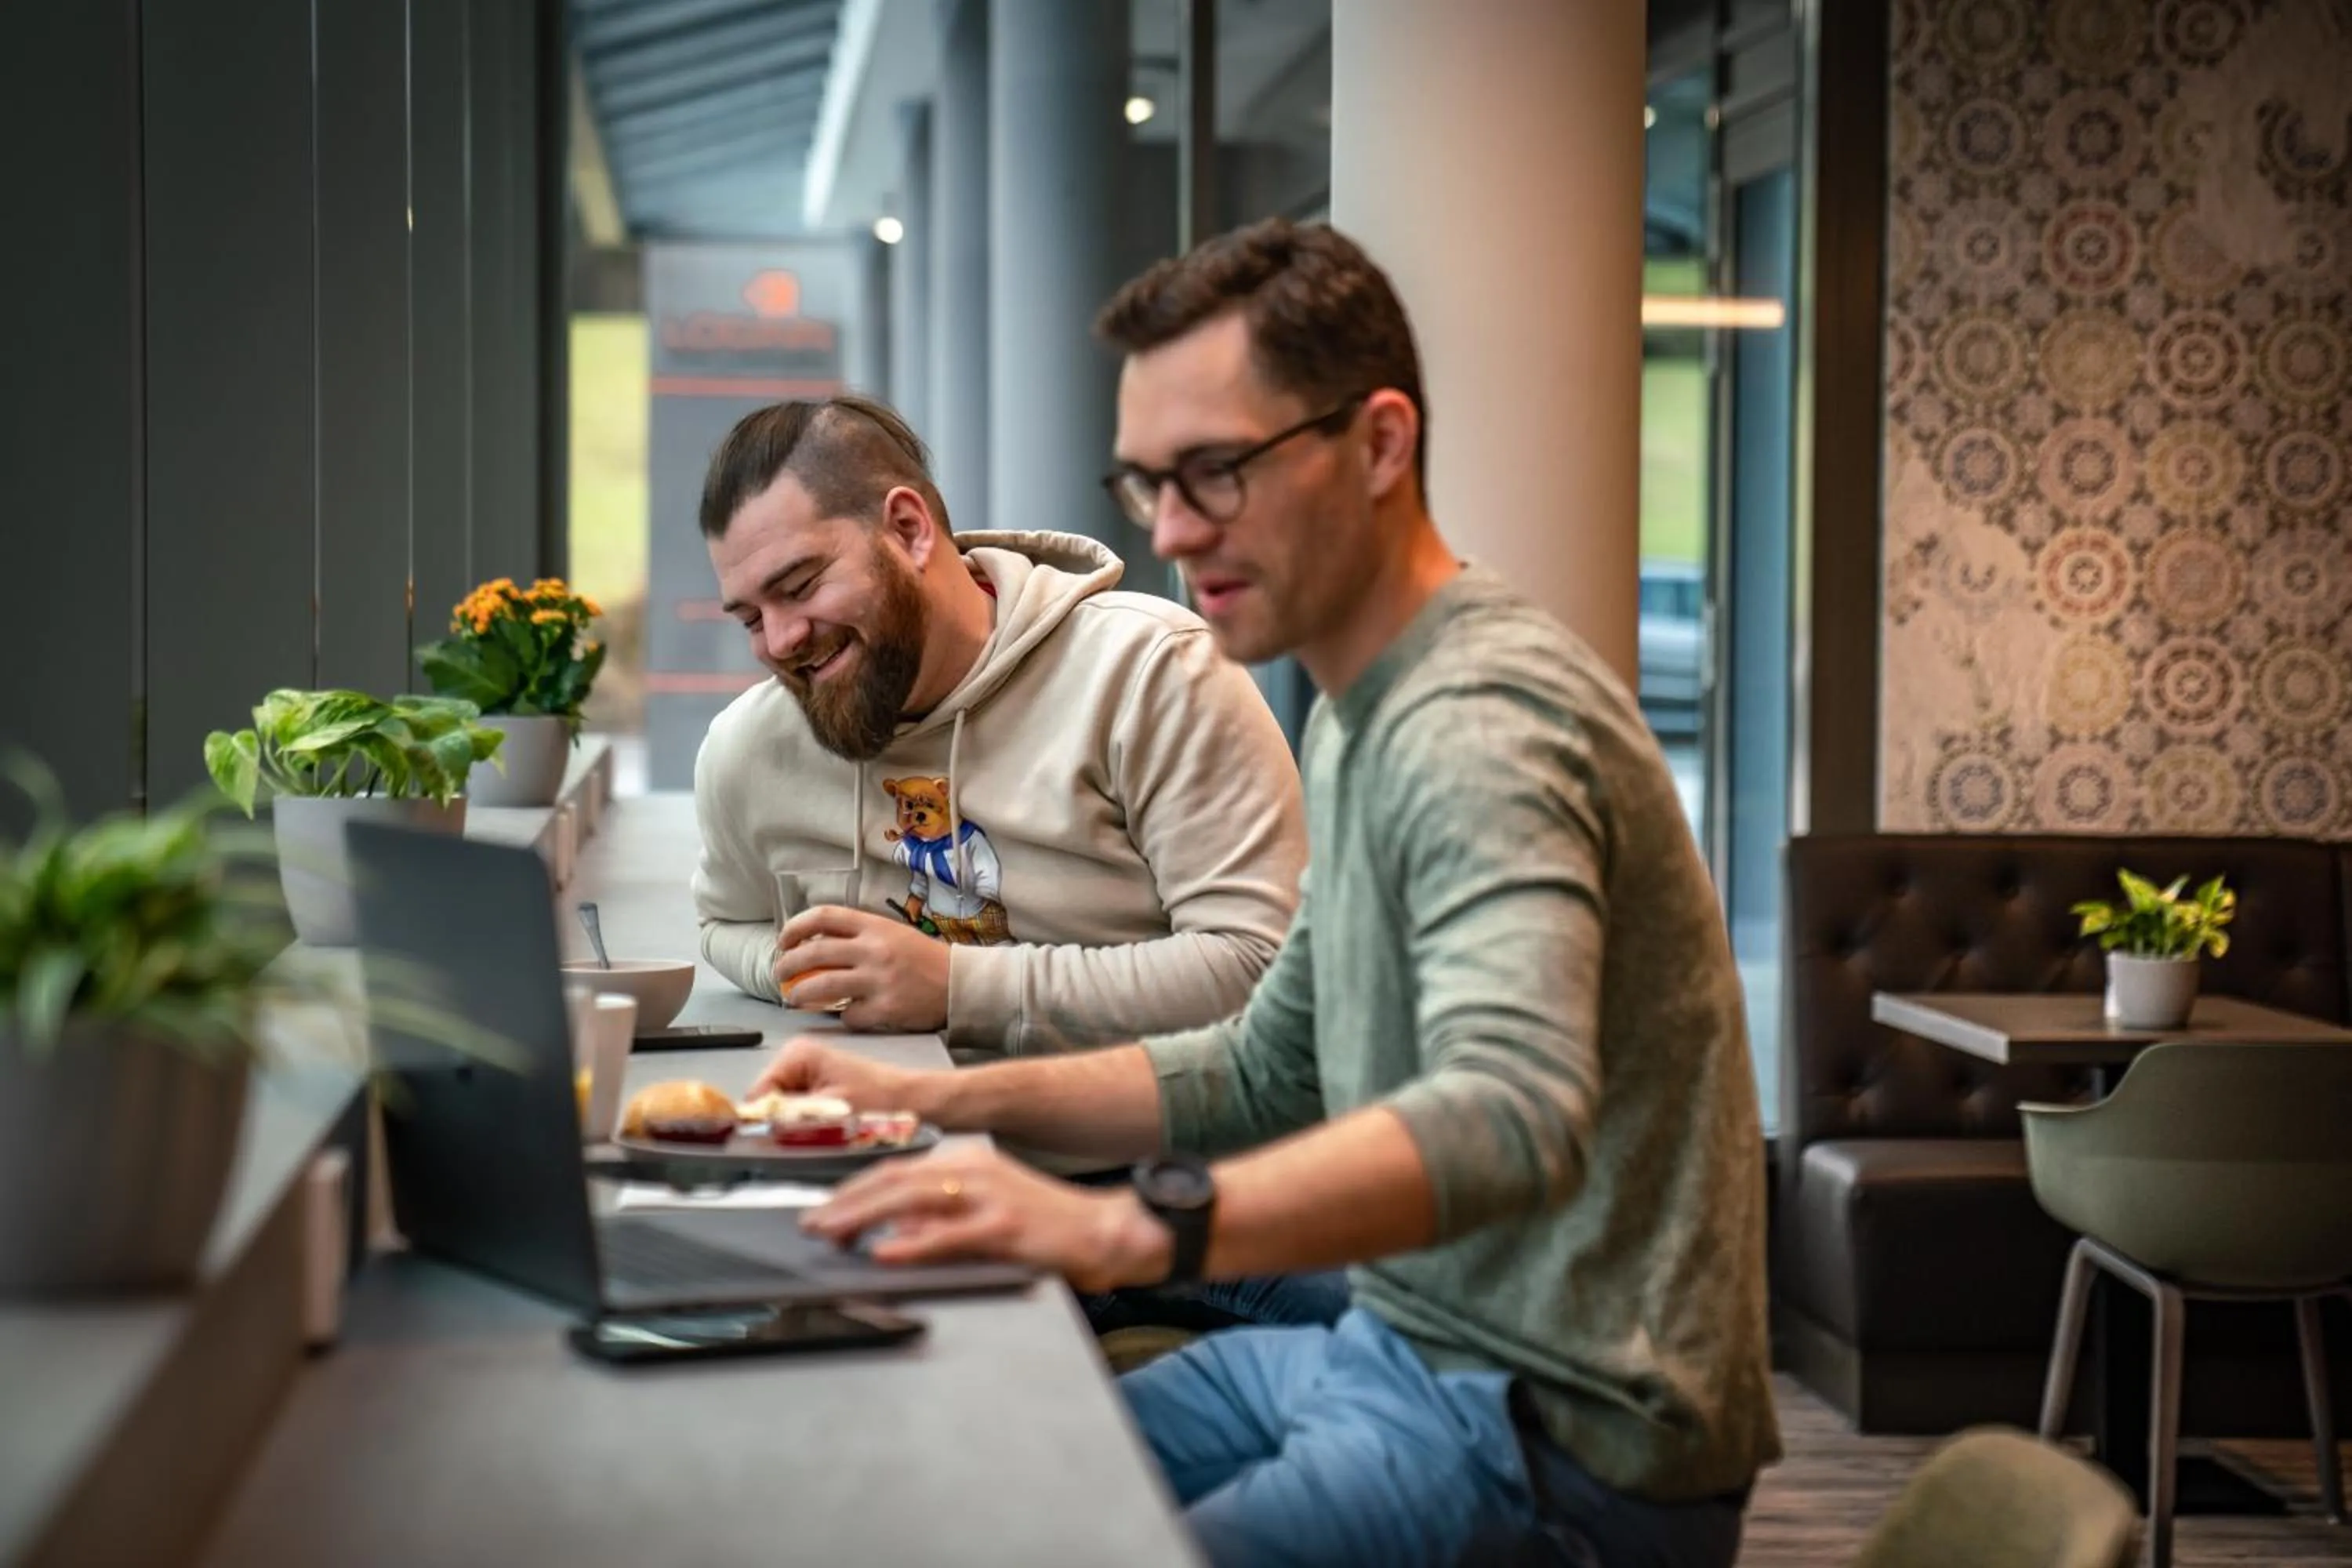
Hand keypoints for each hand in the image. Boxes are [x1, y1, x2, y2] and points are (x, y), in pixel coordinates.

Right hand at [748, 1036, 926, 1114]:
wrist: (910, 1101)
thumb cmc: (881, 1100)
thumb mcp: (829, 1111)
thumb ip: (788, 1116)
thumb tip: (755, 1125)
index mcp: (797, 1054)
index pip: (757, 1094)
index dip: (765, 1121)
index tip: (779, 1137)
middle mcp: (796, 1057)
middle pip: (767, 1102)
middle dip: (783, 1122)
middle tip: (814, 1130)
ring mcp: (805, 1071)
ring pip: (780, 1110)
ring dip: (796, 1124)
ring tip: (825, 1125)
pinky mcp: (814, 1086)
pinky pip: (795, 1112)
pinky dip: (806, 1123)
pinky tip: (828, 1124)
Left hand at [773, 906, 950, 1032]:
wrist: (960, 984)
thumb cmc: (923, 959)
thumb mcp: (892, 934)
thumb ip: (858, 937)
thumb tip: (814, 946)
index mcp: (875, 926)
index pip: (824, 916)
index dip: (795, 927)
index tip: (783, 941)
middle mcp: (874, 950)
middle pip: (814, 953)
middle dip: (788, 965)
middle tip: (780, 974)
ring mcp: (879, 980)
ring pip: (822, 986)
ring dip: (800, 994)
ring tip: (794, 998)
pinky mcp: (886, 1010)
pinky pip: (850, 1016)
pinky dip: (843, 1017)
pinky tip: (848, 1015)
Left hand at [802, 1144, 1171, 1292]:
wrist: (1103, 1230)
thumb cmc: (1044, 1226)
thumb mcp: (984, 1213)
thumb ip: (940, 1220)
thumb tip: (893, 1236)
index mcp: (966, 1162)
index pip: (895, 1170)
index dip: (854, 1191)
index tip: (823, 1211)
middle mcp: (972, 1168)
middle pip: (894, 1179)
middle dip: (846, 1202)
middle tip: (812, 1224)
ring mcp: (989, 1195)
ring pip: (911, 1198)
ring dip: (864, 1217)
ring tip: (831, 1234)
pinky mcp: (1004, 1227)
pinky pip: (948, 1235)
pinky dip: (913, 1243)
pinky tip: (885, 1252)